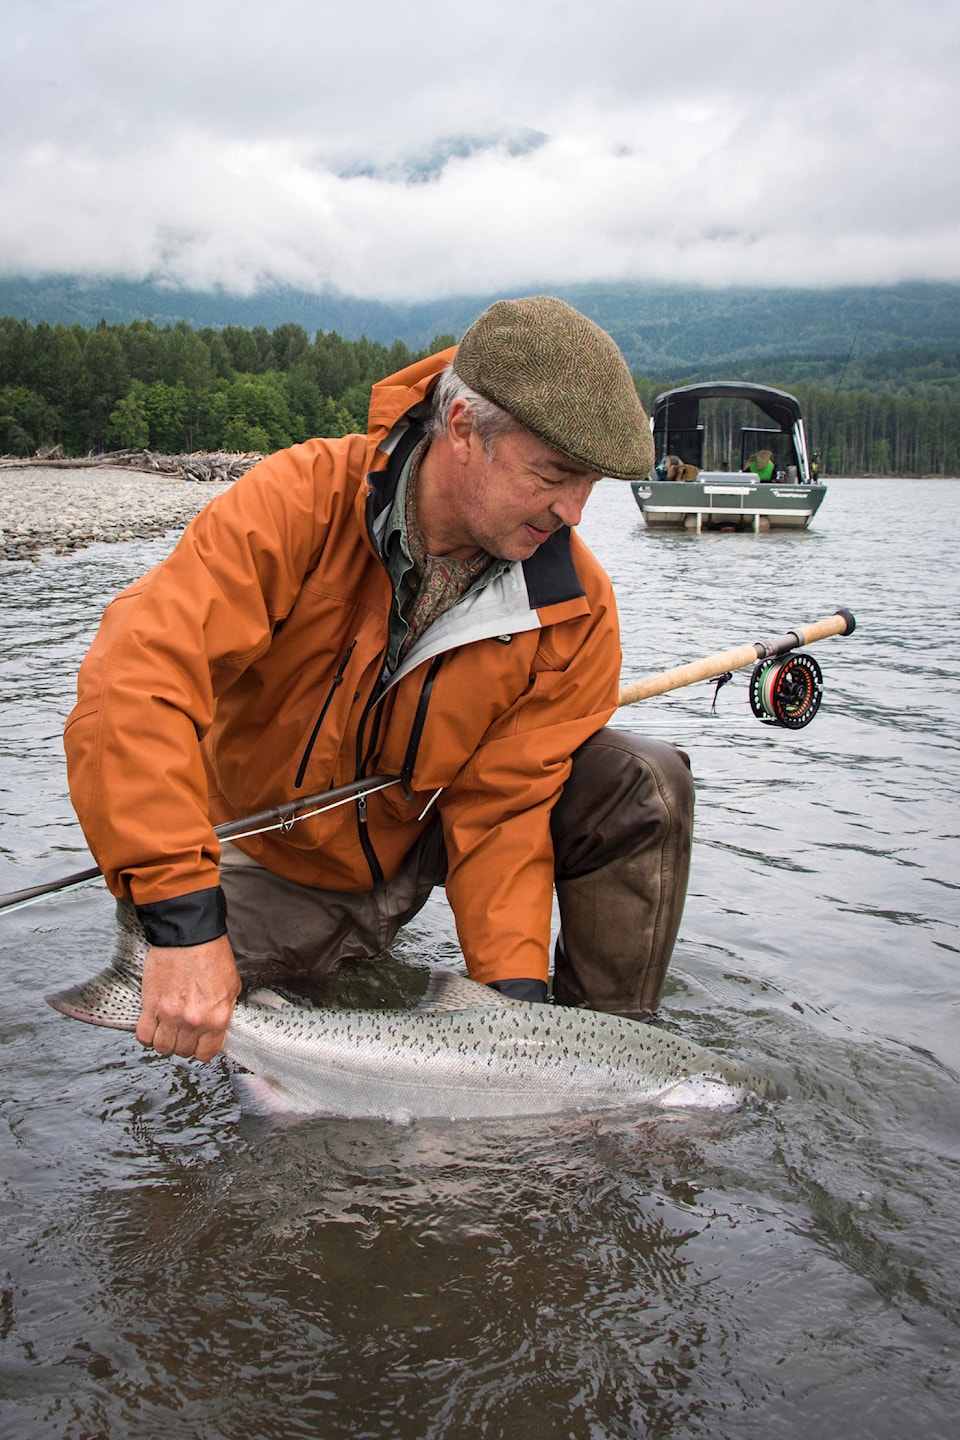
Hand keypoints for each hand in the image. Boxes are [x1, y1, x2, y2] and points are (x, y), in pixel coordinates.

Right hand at [136, 933, 241, 1061]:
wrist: (189, 933)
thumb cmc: (211, 954)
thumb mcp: (231, 985)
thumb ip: (224, 1010)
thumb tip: (217, 1025)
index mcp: (217, 1017)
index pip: (207, 1053)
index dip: (202, 1049)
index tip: (199, 1042)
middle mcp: (194, 1021)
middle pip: (183, 1051)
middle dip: (183, 1043)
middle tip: (183, 1031)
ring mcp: (170, 1015)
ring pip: (162, 1047)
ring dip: (164, 1041)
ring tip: (167, 1029)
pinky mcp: (151, 1005)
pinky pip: (143, 1035)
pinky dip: (147, 1035)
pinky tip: (153, 1026)